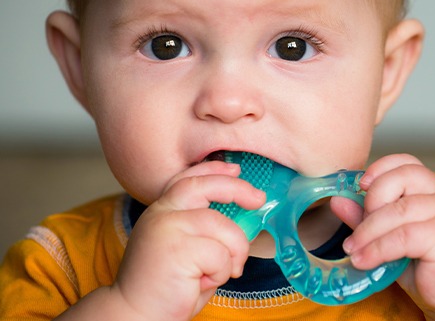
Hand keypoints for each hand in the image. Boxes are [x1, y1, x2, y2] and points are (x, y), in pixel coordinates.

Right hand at [110, 160, 265, 320]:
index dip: (213, 170)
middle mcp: (162, 213)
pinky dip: (221, 272)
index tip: (235, 169)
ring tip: (219, 273)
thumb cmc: (166, 288)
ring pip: (223, 226)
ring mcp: (168, 228)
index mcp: (162, 211)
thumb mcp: (185, 248)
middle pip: (206, 186)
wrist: (135, 317)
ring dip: (232, 252)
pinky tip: (201, 283)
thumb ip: (204, 229)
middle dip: (237, 189)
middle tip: (258, 199)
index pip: (189, 179)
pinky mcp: (178, 249)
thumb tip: (242, 216)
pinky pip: (220, 254)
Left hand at [332, 154, 434, 320]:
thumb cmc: (430, 265)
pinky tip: (364, 260)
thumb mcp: (393, 236)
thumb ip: (368, 216)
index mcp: (434, 188)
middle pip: (400, 178)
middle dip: (371, 201)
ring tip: (353, 249)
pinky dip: (377, 249)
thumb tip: (337, 200)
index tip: (359, 186)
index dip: (379, 168)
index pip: (406, 162)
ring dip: (367, 231)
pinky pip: (402, 236)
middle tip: (358, 228)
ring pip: (397, 210)